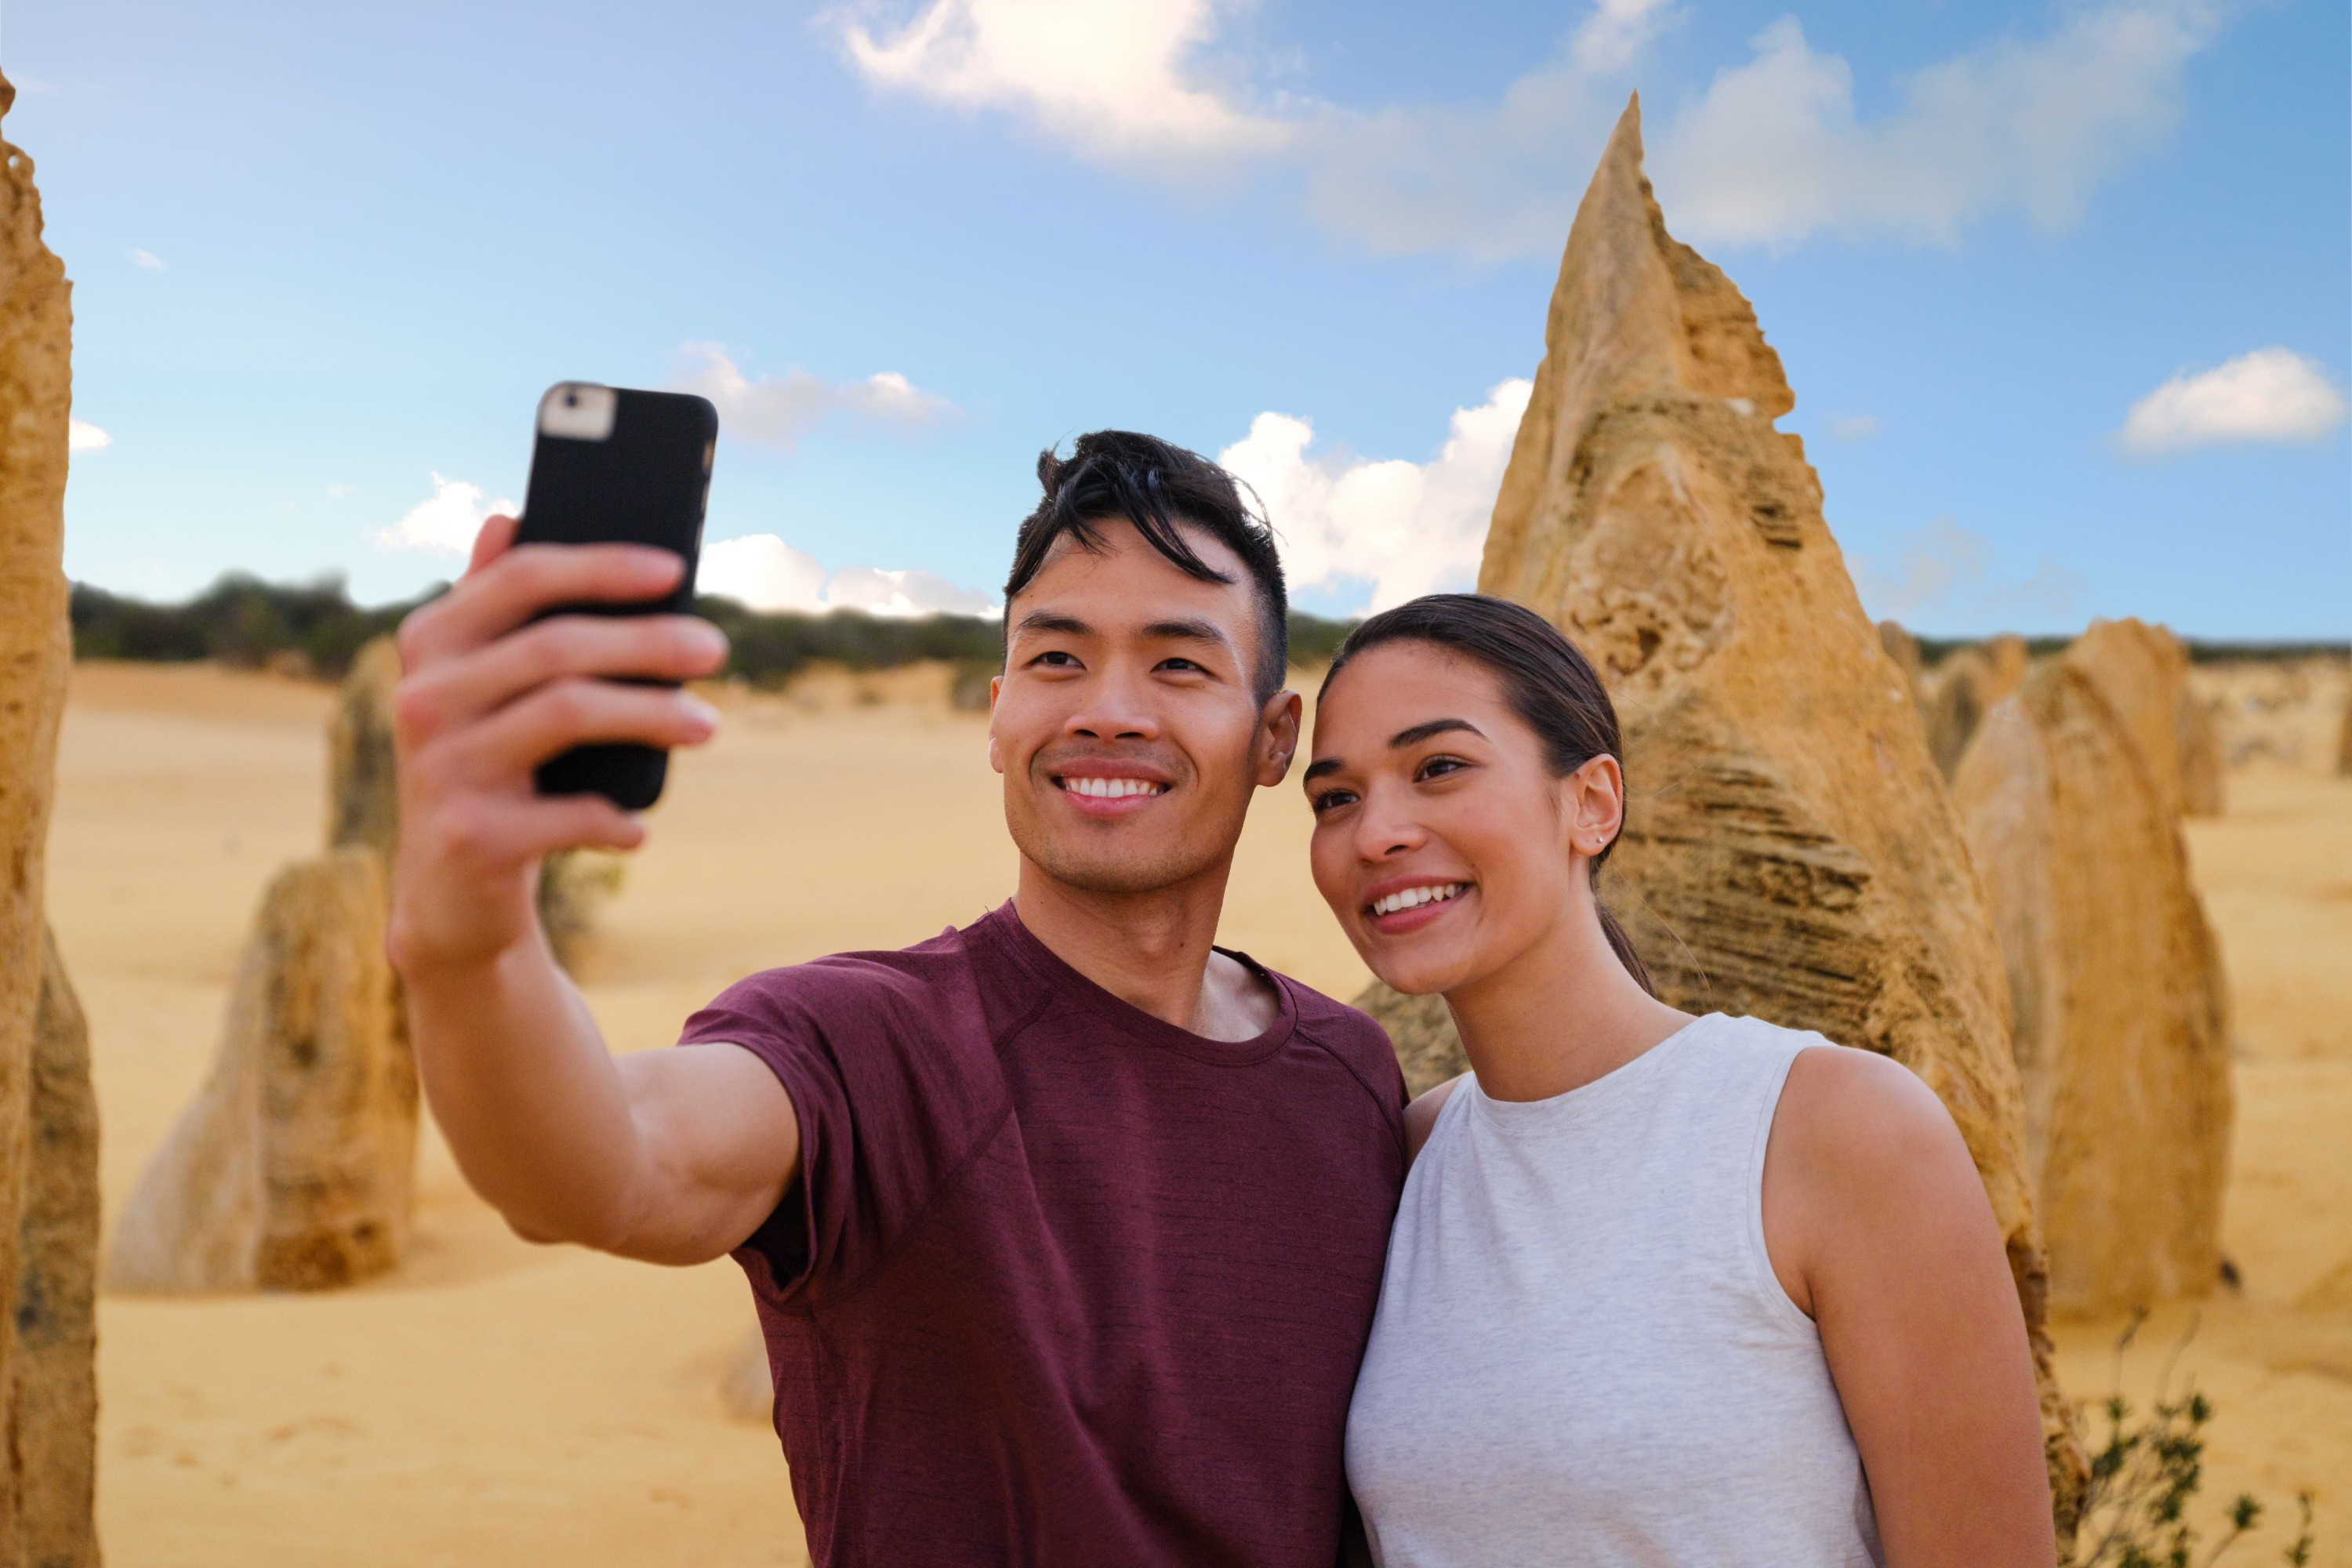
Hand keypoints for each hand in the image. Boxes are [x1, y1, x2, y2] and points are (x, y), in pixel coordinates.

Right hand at [387, 514, 728, 976]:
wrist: (447, 895)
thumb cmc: (488, 769)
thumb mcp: (481, 687)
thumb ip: (493, 607)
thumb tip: (506, 516)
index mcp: (430, 643)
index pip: (521, 578)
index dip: (603, 566)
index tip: (676, 570)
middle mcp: (423, 697)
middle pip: (556, 646)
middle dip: (648, 642)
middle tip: (715, 649)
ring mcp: (441, 767)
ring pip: (567, 713)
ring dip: (652, 716)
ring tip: (709, 725)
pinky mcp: (469, 836)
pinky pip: (569, 813)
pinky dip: (616, 819)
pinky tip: (637, 828)